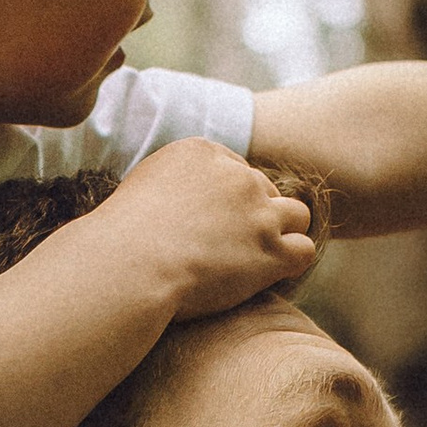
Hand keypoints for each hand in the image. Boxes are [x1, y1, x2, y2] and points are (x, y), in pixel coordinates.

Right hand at [91, 138, 317, 319]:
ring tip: (259, 257)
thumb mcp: (144, 187)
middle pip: (265, 190)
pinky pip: (305, 250)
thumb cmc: (121, 238)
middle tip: (229, 247)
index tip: (211, 224)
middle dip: (253, 216)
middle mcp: (237, 176)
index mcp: (203, 152)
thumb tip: (188, 199)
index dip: (229, 199)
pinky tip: (271, 274)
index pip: (236, 169)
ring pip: (297, 214)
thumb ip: (176, 183)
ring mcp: (258, 213)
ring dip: (282, 233)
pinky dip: (292, 262)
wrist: (127, 268)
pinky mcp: (272, 250)